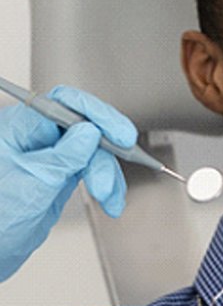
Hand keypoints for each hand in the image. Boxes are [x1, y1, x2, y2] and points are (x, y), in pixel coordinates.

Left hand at [0, 85, 136, 280]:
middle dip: (103, 157)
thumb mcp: (31, 187)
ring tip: (109, 200)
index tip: (121, 136)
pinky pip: (92, 170)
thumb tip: (91, 132)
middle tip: (108, 183)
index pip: (64, 105)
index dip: (97, 116)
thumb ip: (62, 158)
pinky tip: (110, 201)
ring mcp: (49, 156)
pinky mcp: (60, 174)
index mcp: (17, 129)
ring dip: (108, 175)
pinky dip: (107, 185)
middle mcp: (34, 138)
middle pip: (85, 130)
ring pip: (94, 152)